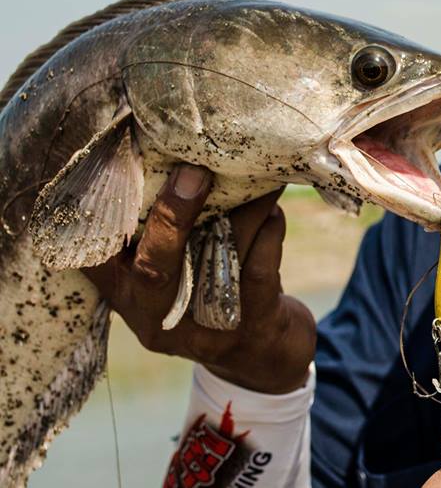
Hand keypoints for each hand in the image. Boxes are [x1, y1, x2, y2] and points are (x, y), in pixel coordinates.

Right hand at [82, 163, 316, 393]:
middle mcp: (157, 318)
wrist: (263, 357)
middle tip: (193, 172)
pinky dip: (269, 231)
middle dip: (174, 215)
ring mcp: (205, 329)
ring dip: (243, 209)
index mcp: (126, 296)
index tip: (115, 167)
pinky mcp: (253, 326)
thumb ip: (159, 229)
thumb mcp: (173, 271)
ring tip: (256, 175)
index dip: (96, 220)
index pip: (93, 261)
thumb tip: (168, 157)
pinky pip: (260, 268)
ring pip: (220, 256)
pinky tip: (273, 212)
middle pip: (155, 267)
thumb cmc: (210, 293)